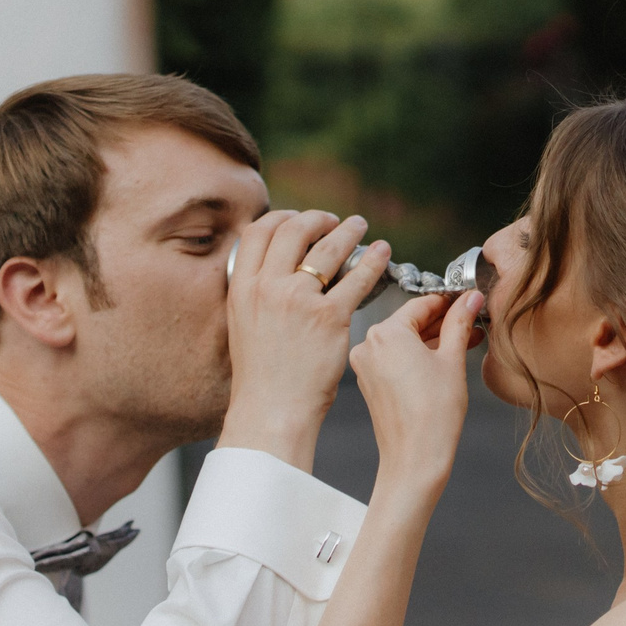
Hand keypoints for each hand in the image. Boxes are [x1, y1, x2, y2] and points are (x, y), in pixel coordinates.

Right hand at [217, 211, 389, 471]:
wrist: (272, 408)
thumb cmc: (261, 374)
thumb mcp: (242, 323)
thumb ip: (256, 292)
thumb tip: (274, 268)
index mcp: (243, 287)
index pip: (259, 231)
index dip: (282, 217)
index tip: (299, 219)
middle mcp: (269, 287)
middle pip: (294, 230)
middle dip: (317, 219)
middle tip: (333, 221)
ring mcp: (300, 300)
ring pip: (328, 249)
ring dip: (348, 231)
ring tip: (359, 228)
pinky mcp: (331, 318)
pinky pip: (358, 279)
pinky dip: (373, 261)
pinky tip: (382, 254)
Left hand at [350, 291, 481, 496]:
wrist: (415, 459)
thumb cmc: (432, 416)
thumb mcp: (452, 360)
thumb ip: (459, 323)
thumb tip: (469, 301)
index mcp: (387, 333)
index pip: (422, 304)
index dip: (450, 302)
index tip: (467, 301)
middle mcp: (369, 344)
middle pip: (412, 322)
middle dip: (443, 322)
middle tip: (471, 321)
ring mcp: (366, 364)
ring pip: (405, 341)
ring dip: (433, 340)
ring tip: (465, 341)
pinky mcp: (370, 382)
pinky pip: (396, 358)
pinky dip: (418, 356)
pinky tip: (444, 358)